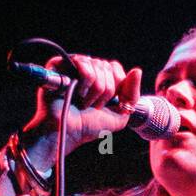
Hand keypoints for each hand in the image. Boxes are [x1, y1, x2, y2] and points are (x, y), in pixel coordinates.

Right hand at [22, 53, 142, 152]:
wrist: (66, 132)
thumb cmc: (89, 126)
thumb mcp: (120, 115)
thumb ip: (132, 94)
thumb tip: (136, 70)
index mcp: (99, 77)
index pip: (115, 67)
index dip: (115, 85)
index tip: (106, 104)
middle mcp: (86, 69)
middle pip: (107, 67)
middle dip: (105, 92)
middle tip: (91, 106)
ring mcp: (72, 66)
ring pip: (97, 65)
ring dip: (94, 91)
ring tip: (82, 102)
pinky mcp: (59, 65)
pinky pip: (83, 62)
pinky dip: (84, 82)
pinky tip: (75, 93)